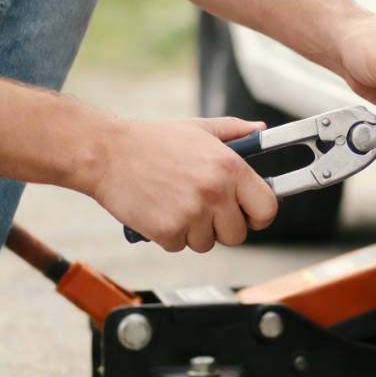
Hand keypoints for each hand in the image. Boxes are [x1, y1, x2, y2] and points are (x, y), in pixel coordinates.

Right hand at [92, 117, 276, 252]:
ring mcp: (192, 213)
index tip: (248, 214)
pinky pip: (180, 246)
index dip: (258, 216)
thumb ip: (236, 131)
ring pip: (207, 243)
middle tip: (203, 208)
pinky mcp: (168, 230)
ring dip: (193, 231)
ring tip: (176, 204)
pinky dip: (170, 236)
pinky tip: (160, 211)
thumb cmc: (153, 142)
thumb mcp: (200, 129)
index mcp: (231, 168)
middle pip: (238, 234)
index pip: (267, 209)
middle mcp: (216, 192)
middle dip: (222, 227)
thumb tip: (262, 130)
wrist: (108, 153)